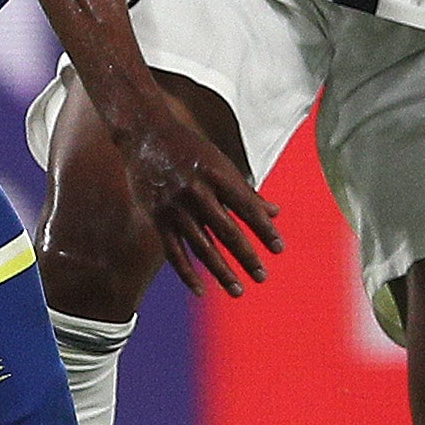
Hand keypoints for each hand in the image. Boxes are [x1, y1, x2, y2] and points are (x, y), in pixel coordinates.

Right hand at [104, 90, 282, 299]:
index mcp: (217, 174)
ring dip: (221, 271)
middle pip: (226, 231)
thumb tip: (275, 213)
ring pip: (201, 246)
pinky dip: (187, 272)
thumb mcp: (221, 161)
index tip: (279, 249)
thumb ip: (246, 190)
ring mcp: (175, 206)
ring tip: (237, 290)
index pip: (247, 207)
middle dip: (247, 256)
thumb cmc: (189, 147)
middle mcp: (196, 191)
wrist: (144, 133)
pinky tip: (201, 289)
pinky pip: (174, 251)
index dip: (264, 229)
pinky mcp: (157, 217)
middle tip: (262, 276)